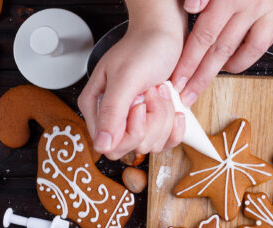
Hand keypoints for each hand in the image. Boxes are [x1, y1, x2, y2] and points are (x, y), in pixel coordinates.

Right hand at [79, 21, 186, 159]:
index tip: (140, 105)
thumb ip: (112, 112)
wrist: (165, 35)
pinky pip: (166, 142)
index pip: (110, 146)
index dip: (131, 130)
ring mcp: (136, 123)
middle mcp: (114, 118)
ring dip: (164, 116)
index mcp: (96, 108)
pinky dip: (175, 125)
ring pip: (152, 144)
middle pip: (133, 147)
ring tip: (159, 91)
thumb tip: (101, 145)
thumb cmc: (144, 48)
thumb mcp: (126, 78)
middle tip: (151, 93)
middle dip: (151, 121)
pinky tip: (174, 107)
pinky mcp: (155, 124)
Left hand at [172, 0, 272, 104]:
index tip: (176, 79)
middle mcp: (249, 6)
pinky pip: (261, 45)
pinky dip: (244, 58)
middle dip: (199, 75)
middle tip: (185, 94)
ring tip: (202, 83)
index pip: (203, 35)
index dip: (188, 60)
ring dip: (220, 71)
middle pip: (219, 50)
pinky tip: (230, 65)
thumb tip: (191, 7)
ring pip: (241, 51)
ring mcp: (267, 13)